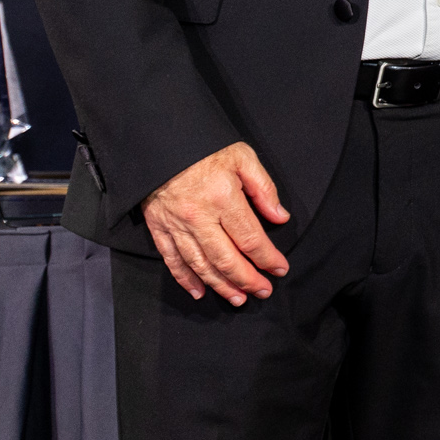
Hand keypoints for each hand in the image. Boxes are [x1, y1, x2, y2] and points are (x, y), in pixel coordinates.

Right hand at [141, 142, 289, 304]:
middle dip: (247, 279)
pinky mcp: (159, 228)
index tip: (280, 269)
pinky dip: (185, 279)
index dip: (268, 258)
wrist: (160, 142)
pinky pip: (172, 260)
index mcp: (223, 199)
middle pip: (226, 259)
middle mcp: (199, 218)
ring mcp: (176, 226)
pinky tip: (200, 291)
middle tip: (263, 291)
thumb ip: (264, 188)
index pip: (250, 238)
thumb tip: (280, 217)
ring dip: (220, 285)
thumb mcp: (243, 157)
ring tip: (238, 298)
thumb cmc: (204, 148)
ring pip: (201, 265)